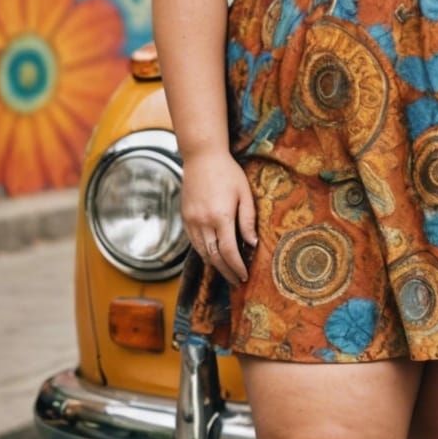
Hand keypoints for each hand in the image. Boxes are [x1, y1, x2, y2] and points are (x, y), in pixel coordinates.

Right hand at [181, 148, 255, 285]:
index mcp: (221, 217)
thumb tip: (252, 244)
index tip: (244, 277)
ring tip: (227, 273)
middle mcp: (203, 222)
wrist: (201, 157)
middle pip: (214, 257)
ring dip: (214, 265)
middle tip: (237, 281)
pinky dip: (204, 253)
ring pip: (201, 252)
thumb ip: (248, 220)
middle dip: (226, 272)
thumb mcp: (245, 194)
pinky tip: (214, 257)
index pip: (229, 251)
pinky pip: (194, 242)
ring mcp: (191, 220)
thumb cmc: (228, 173)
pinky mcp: (185, 217)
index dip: (237, 267)